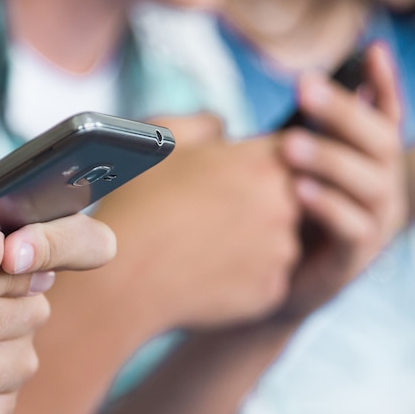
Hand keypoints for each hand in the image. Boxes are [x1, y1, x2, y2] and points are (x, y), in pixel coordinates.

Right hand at [87, 114, 300, 331]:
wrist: (126, 275)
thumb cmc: (141, 203)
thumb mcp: (165, 139)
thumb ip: (207, 122)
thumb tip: (223, 129)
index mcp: (264, 163)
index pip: (289, 151)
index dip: (258, 159)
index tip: (232, 171)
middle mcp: (284, 206)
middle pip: (287, 195)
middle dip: (257, 198)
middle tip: (211, 209)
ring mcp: (281, 253)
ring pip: (279, 238)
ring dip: (253, 237)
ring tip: (205, 241)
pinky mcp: (272, 291)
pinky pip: (266, 276)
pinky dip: (243, 274)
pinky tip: (207, 269)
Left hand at [278, 44, 405, 317]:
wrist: (272, 287)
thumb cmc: (282, 217)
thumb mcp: (293, 170)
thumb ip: (305, 133)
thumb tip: (301, 85)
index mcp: (372, 164)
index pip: (386, 117)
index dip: (384, 84)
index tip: (373, 48)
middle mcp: (385, 191)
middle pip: (381, 143)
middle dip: (343, 112)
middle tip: (304, 86)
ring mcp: (376, 227)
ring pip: (371, 185)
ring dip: (331, 159)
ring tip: (290, 144)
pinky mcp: (355, 261)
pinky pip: (352, 229)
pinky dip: (328, 206)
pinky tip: (298, 190)